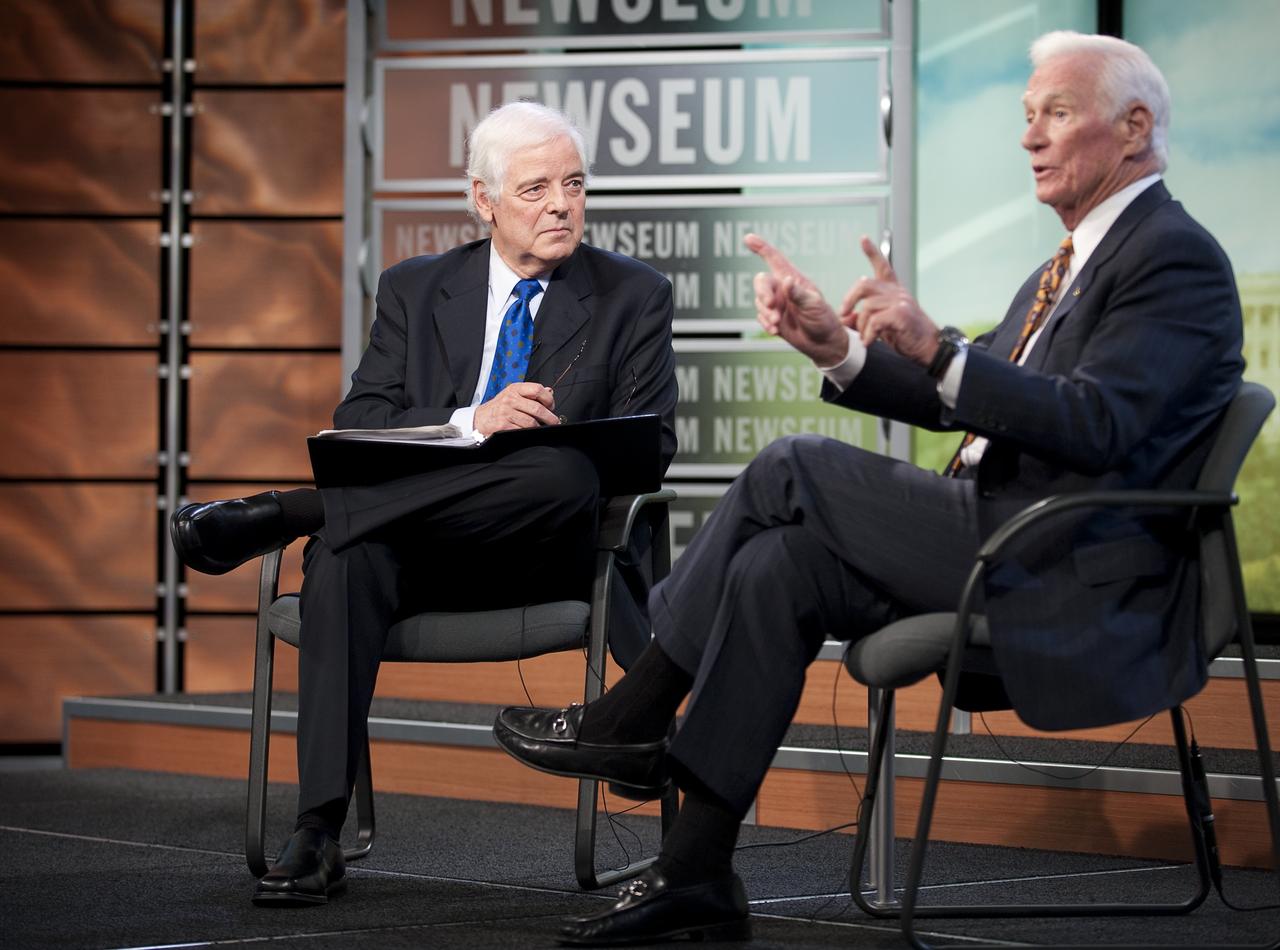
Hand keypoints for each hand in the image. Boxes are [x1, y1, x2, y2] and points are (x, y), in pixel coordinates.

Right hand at [473, 382, 558, 435]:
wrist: (480, 419)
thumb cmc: (499, 408)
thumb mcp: (513, 395)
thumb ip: (531, 394)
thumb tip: (549, 391)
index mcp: (515, 389)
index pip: (537, 389)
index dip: (548, 399)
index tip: (551, 406)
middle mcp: (510, 399)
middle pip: (537, 408)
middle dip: (550, 417)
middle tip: (554, 422)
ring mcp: (506, 412)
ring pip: (532, 422)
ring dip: (539, 427)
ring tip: (540, 427)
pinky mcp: (503, 425)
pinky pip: (522, 431)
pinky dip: (528, 433)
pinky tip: (528, 432)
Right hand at [745, 233, 848, 365]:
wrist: (823, 343)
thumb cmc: (824, 319)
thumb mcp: (815, 305)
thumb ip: (799, 294)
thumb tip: (786, 281)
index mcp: (793, 279)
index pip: (775, 259)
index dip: (761, 247)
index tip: (748, 238)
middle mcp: (782, 289)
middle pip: (761, 281)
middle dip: (763, 293)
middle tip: (771, 305)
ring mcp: (777, 304)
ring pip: (758, 301)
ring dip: (765, 312)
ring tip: (777, 323)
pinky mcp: (772, 319)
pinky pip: (760, 317)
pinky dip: (764, 323)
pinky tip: (774, 331)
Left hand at [839, 236, 938, 366]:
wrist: (928, 347)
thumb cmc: (906, 335)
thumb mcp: (881, 325)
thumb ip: (863, 318)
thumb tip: (844, 318)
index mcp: (893, 291)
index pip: (883, 267)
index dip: (873, 252)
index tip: (863, 238)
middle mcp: (896, 292)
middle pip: (865, 284)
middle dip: (849, 299)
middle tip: (844, 313)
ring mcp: (900, 302)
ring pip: (868, 307)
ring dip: (861, 326)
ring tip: (866, 338)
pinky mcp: (901, 314)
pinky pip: (875, 321)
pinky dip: (868, 334)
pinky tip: (869, 342)